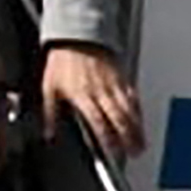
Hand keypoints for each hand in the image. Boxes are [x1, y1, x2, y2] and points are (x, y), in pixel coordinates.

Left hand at [42, 44, 145, 159]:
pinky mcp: (122, 79)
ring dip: (138, 130)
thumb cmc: (63, 60)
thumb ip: (51, 113)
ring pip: (130, 112)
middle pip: (120, 120)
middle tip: (134, 153)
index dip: (108, 140)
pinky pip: (134, 99)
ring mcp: (114, 86)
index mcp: (82, 96)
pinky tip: (140, 122)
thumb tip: (49, 132)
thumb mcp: (49, 86)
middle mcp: (101, 92)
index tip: (113, 152)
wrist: (77, 37)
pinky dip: (139, 113)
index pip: (99, 123)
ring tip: (141, 144)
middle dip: (129, 139)